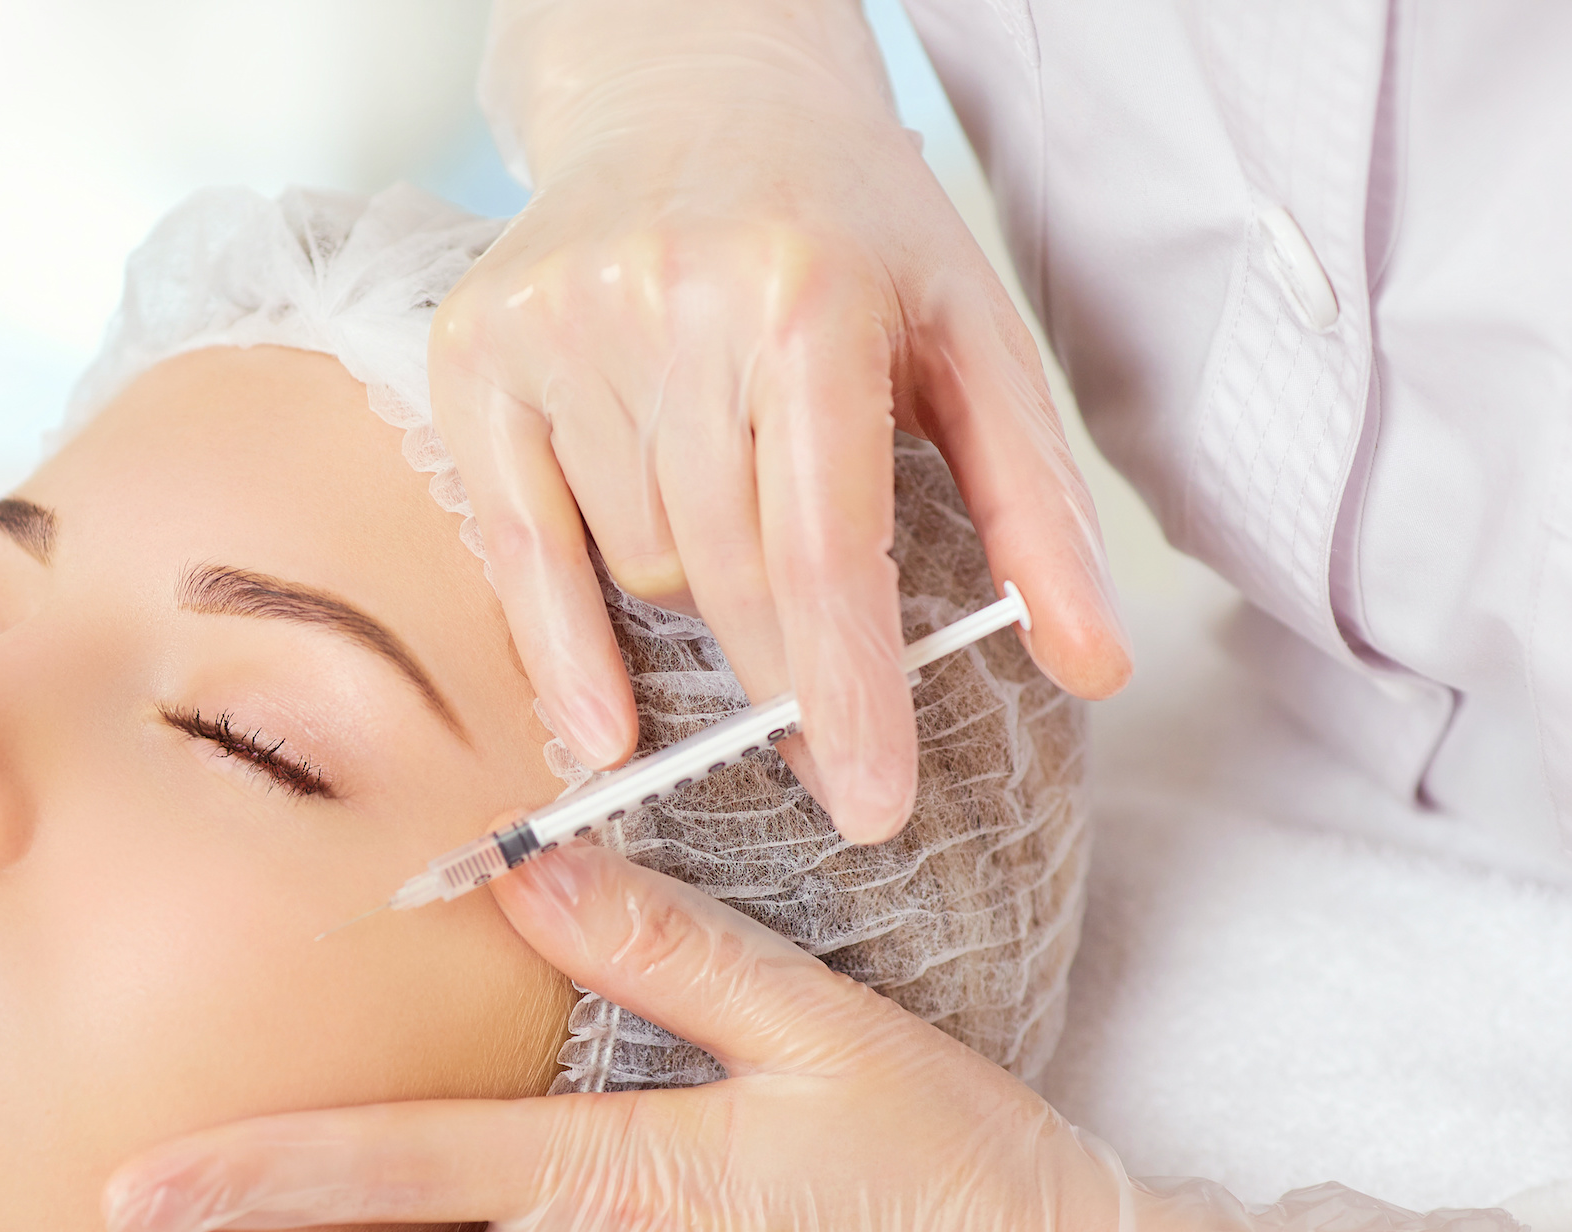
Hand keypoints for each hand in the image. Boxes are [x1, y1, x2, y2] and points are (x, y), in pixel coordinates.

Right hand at [432, 0, 1130, 841]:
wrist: (693, 86)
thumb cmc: (848, 225)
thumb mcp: (972, 334)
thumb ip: (1035, 505)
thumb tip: (1092, 666)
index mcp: (809, 294)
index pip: (822, 545)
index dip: (845, 691)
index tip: (870, 804)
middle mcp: (672, 301)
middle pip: (726, 576)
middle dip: (786, 683)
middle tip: (830, 757)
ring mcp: (561, 324)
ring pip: (635, 567)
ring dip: (697, 610)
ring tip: (738, 558)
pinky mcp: (479, 349)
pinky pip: (516, 545)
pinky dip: (559, 647)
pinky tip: (600, 725)